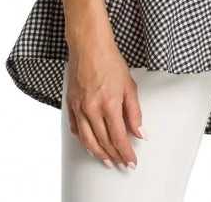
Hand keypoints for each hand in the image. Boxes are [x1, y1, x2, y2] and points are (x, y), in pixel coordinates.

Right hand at [64, 20, 146, 170]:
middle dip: (114, 156)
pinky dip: (84, 141)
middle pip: (103, 142)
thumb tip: (140, 133)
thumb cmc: (110, 60)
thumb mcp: (129, 85)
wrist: (89, 45)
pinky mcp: (70, 104)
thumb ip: (134, 112)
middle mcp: (92, 109)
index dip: (126, 153)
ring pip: (88, 140)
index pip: (119, 138)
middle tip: (122, 165)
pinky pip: (75, 129)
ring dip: (99, 154)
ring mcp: (79, 107)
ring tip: (108, 161)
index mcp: (109, 104)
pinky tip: (90, 145)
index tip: (131, 161)